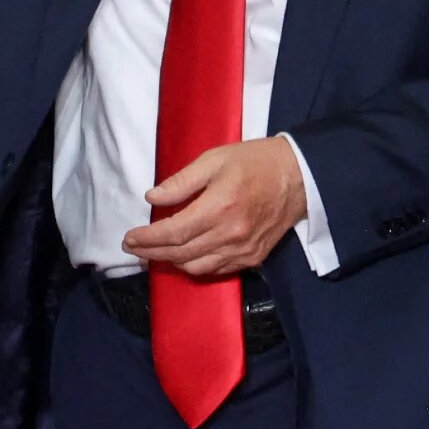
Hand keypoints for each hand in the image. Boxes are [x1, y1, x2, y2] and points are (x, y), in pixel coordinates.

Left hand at [122, 137, 307, 277]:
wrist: (299, 177)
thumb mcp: (214, 159)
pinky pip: (217, 270)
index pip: (173, 233)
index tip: (128, 238)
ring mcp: (243, 250)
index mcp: (219, 207)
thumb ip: (181, 181)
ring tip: (154, 251)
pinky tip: (184, 255)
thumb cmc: (254, 162)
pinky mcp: (253, 257)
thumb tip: (152, 198)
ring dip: (171, 262)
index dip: (146, 239)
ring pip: (196, 267)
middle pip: (180, 254)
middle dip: (151, 253)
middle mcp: (230, 234)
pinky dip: (196, 265)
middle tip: (132, 247)